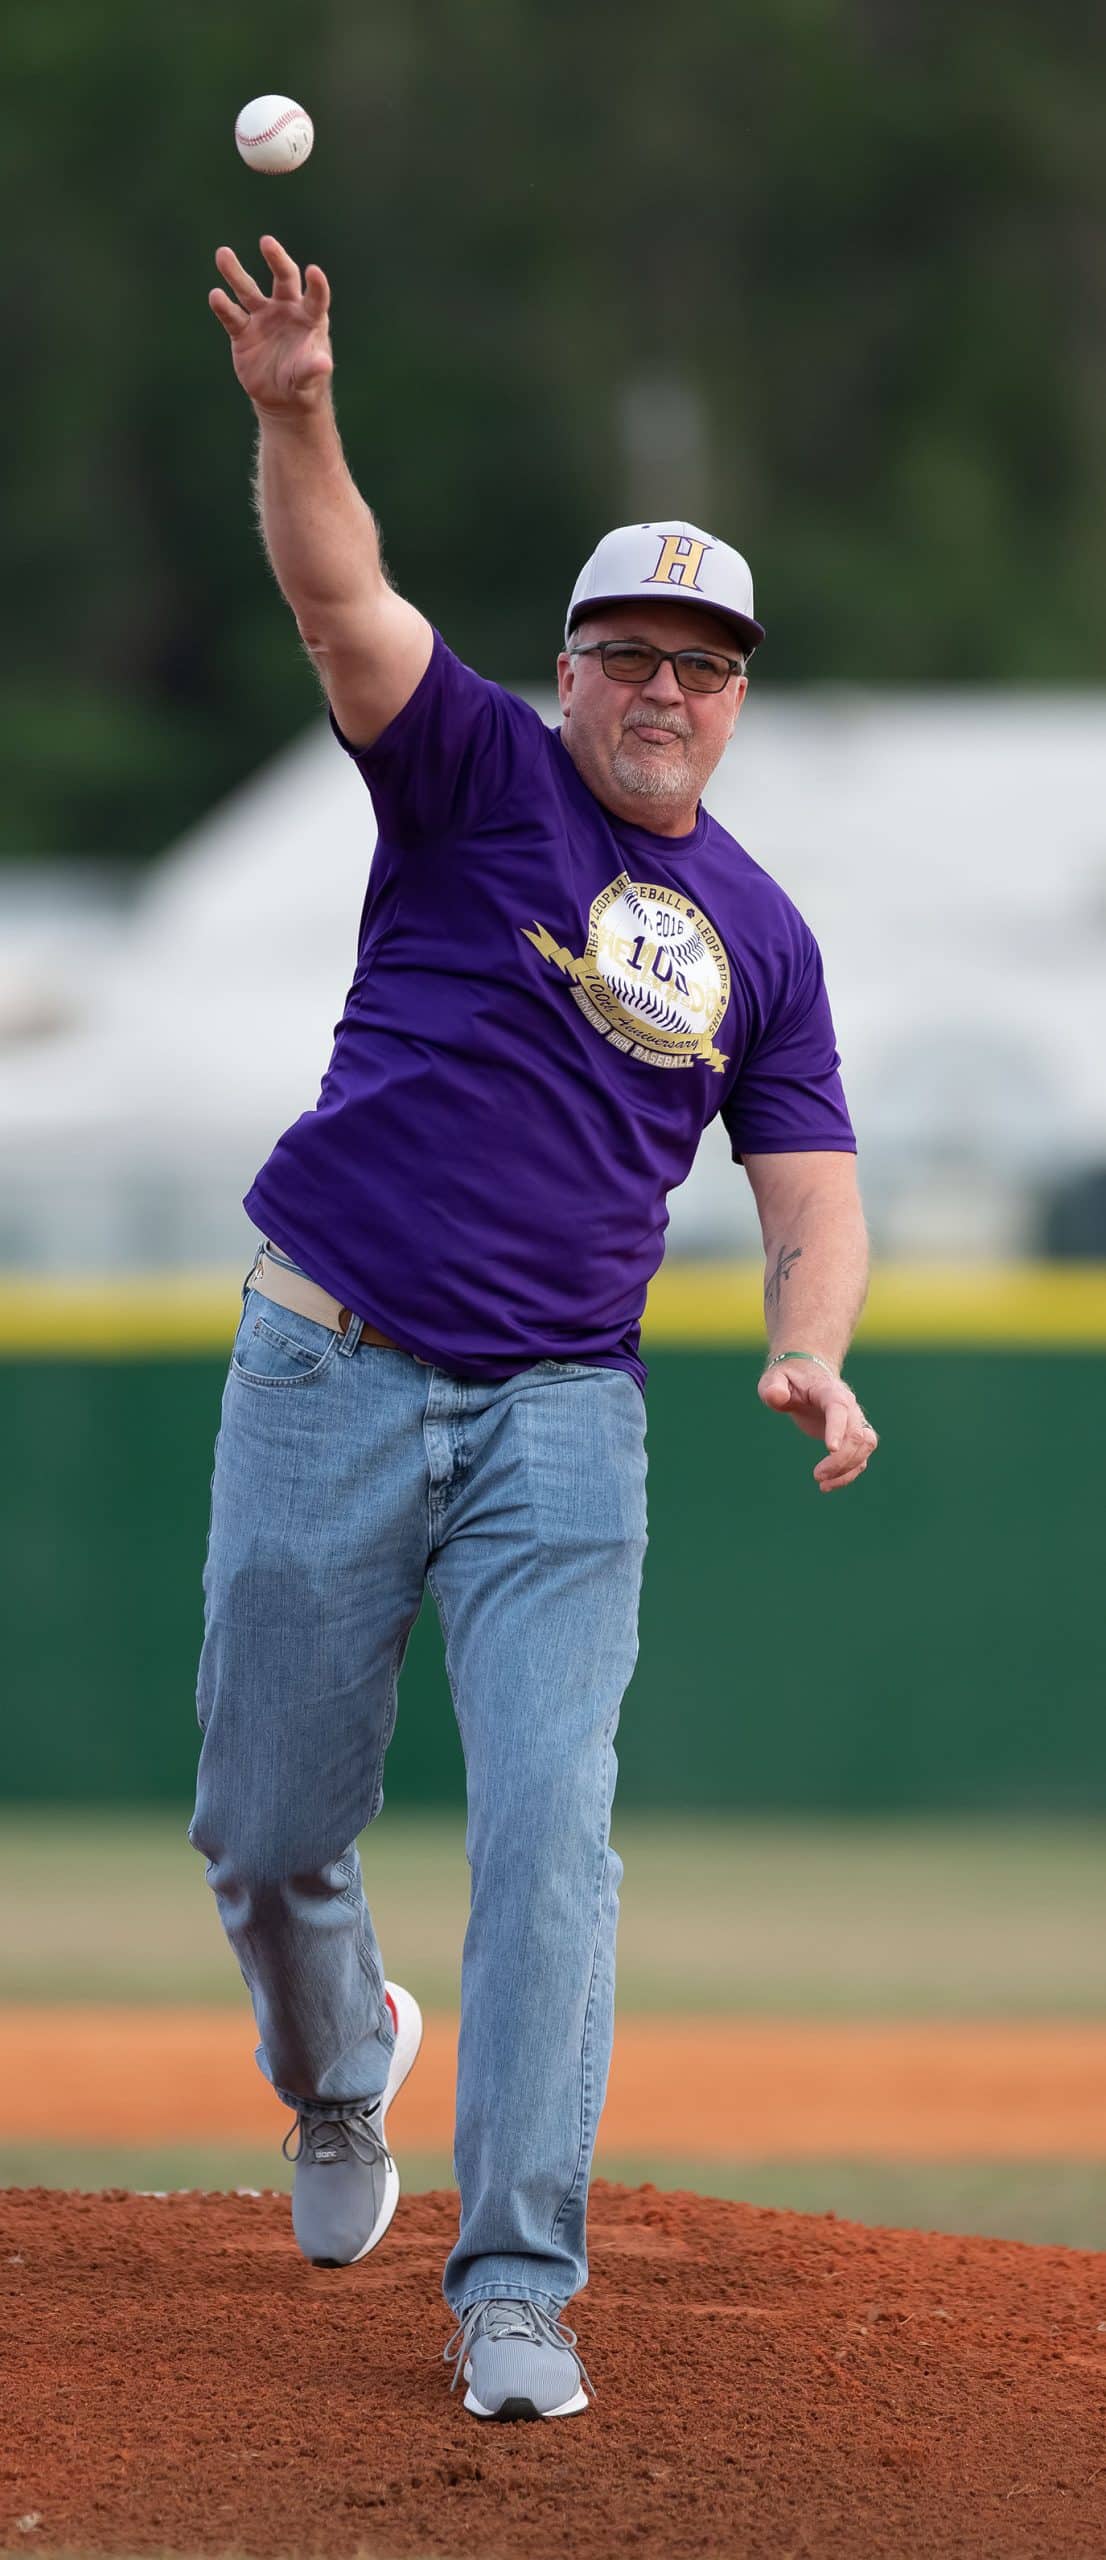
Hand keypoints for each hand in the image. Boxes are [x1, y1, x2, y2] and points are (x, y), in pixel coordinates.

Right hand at [209, 236, 332, 415]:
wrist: (281, 397)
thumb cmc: (303, 382)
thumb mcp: (309, 379)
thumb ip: (312, 369)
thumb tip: (323, 364)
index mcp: (309, 318)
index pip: (315, 297)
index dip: (316, 285)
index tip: (313, 271)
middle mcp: (286, 309)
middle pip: (283, 278)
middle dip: (276, 260)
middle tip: (266, 242)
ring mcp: (262, 317)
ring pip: (249, 290)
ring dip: (236, 273)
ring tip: (222, 253)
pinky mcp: (242, 331)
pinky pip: (232, 315)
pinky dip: (223, 306)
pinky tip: (215, 295)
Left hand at [758, 1359, 877, 1491]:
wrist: (807, 1374)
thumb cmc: (789, 1378)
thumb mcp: (774, 1378)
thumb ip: (773, 1387)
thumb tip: (777, 1397)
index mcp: (830, 1390)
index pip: (839, 1408)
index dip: (837, 1428)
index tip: (830, 1449)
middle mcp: (849, 1405)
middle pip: (856, 1432)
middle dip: (840, 1458)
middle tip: (817, 1476)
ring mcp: (854, 1420)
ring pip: (865, 1445)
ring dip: (848, 1468)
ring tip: (822, 1483)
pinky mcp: (852, 1435)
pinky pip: (861, 1456)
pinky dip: (849, 1473)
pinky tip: (827, 1486)